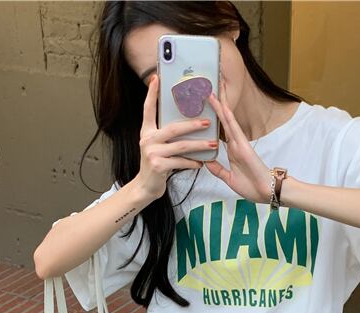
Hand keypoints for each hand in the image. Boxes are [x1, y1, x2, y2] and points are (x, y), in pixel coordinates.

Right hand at [136, 74, 219, 201]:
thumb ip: (164, 134)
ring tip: (212, 144)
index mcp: (146, 131)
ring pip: (180, 145)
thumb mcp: (157, 146)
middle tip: (207, 121)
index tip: (157, 78)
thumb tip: (184, 122)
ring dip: (199, 145)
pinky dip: (193, 162)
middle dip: (192, 125)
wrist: (146, 186)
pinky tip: (202, 162)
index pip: (148, 109)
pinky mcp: (158, 166)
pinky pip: (181, 162)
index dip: (151, 94)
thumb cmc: (156, 164)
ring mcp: (152, 153)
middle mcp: (147, 140)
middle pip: (173, 128)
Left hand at [203, 77, 271, 203]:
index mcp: (233, 151)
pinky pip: (234, 129)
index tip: (204, 106)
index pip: (221, 130)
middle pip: (224, 120)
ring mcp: (240, 143)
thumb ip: (218, 169)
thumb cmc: (252, 186)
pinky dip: (228, 117)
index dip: (213, 117)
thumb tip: (206, 162)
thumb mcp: (229, 178)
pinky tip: (222, 107)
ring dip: (220, 106)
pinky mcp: (244, 147)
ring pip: (228, 120)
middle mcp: (236, 143)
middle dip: (216, 105)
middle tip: (206, 89)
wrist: (265, 192)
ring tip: (212, 91)